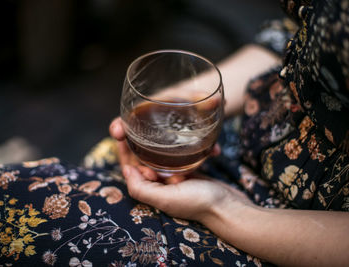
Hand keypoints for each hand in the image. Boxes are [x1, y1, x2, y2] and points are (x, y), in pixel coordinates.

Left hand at [109, 117, 251, 221]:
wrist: (228, 206)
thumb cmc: (199, 203)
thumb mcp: (166, 199)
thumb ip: (142, 189)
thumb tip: (126, 170)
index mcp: (150, 191)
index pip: (130, 168)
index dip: (124, 150)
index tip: (120, 131)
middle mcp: (159, 184)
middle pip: (142, 159)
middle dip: (136, 143)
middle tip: (134, 123)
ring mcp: (173, 177)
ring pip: (157, 156)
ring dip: (153, 143)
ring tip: (149, 124)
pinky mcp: (187, 171)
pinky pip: (174, 156)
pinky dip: (172, 148)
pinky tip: (172, 135)